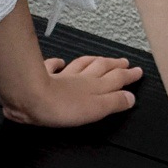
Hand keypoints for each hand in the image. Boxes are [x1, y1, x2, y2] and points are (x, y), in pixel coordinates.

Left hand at [2, 55, 142, 127]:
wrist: (30, 97)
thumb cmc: (61, 106)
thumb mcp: (95, 109)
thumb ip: (114, 102)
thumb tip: (130, 98)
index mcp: (95, 88)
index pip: (116, 79)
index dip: (128, 75)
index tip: (137, 71)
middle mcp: (80, 79)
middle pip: (101, 68)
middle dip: (114, 65)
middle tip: (124, 62)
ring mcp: (62, 77)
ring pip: (81, 65)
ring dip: (93, 61)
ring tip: (100, 59)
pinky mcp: (43, 77)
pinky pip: (53, 67)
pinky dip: (58, 63)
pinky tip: (60, 61)